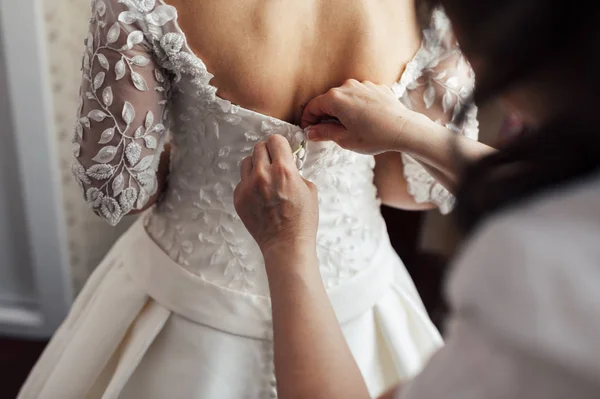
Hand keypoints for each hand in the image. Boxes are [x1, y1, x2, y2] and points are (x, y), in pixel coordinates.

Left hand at [234, 135, 318, 257]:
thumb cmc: (302, 221)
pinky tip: (260, 196)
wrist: (286, 245)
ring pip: (247, 162)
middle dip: (268, 153)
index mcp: (284, 170)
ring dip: (256, 166)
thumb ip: (296, 172)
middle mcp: (263, 175)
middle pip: (259, 147)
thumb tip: (287, 163)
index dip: (280, 145)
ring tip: (265, 179)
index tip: (282, 151)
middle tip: (274, 164)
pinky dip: (250, 184)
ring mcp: (247, 187)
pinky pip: (242, 181)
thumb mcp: (309, 190)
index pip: (275, 140)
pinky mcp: (238, 198)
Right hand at [301, 79, 418, 154]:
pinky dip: (356, 105)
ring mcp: (363, 85)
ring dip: (341, 110)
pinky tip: (364, 120)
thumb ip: (324, 133)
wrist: (404, 129)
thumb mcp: (345, 139)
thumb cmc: (374, 136)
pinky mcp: (376, 87)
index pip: (313, 106)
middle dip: (325, 115)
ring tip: (348, 127)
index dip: (308, 119)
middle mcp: (347, 86)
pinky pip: (359, 95)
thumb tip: (311, 132)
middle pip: (328, 100)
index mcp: (335, 98)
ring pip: (344, 97)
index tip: (309, 130)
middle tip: (327, 132)